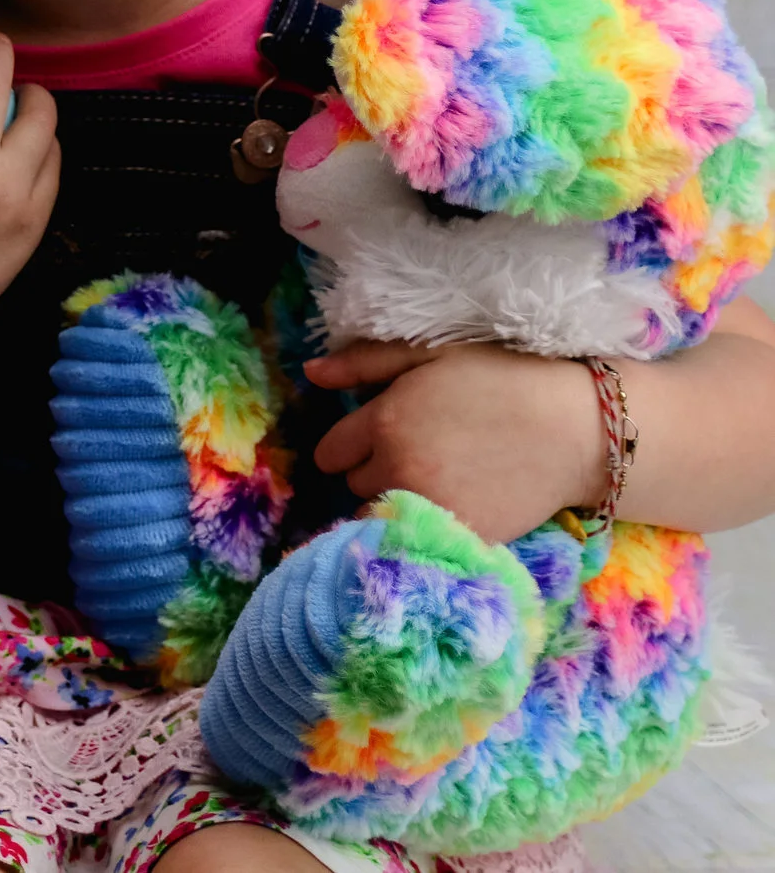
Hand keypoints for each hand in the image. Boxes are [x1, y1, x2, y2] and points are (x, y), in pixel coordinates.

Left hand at [307, 341, 604, 542]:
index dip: (351, 443)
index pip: (330, 452)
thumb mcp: (432, 354)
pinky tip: (459, 500)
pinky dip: (427, 524)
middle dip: (374, 468)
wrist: (581, 429)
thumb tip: (310, 373)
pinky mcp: (461, 536)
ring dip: (397, 497)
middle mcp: (398, 469)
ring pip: (383, 513)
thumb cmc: (504, 379)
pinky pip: (418, 538)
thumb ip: (364, 363)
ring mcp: (430, 507)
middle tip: (417, 450)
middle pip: (354, 483)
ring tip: (440, 475)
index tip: (379, 436)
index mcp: (385, 422)